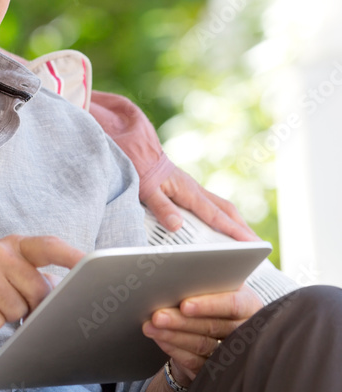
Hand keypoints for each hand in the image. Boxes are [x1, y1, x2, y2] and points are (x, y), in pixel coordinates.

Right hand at [0, 235, 84, 333]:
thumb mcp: (7, 271)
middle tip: (10, 300)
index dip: (72, 255)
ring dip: (6, 315)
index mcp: (14, 244)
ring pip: (17, 311)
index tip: (94, 264)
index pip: (49, 246)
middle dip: (31, 307)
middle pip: (38, 292)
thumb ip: (37, 276)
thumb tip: (69, 292)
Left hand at [142, 168, 258, 241]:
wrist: (134, 145)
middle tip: (257, 246)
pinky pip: (208, 204)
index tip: (253, 244)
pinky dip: (219, 216)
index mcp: (188, 191)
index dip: (235, 231)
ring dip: (233, 221)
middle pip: (226, 210)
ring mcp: (190, 188)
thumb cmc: (139, 165)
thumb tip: (177, 226)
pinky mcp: (184, 188)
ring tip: (243, 238)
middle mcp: (194, 190)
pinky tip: (216, 224)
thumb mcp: (146, 189)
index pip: (217, 215)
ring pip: (219, 206)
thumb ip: (161, 207)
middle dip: (242, 227)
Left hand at [143, 283, 261, 383]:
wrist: (214, 324)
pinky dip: (174, 349)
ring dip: (173, 335)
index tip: (184, 305)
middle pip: (213, 326)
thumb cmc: (212, 295)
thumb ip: (203, 283)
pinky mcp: (218, 369)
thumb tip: (177, 278)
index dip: (209, 305)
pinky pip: (196, 361)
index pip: (232, 305)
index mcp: (249, 303)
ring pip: (203, 344)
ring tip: (151, 326)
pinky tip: (160, 339)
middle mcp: (246, 329)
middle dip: (182, 321)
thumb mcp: (214, 286)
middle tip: (157, 316)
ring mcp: (234, 352)